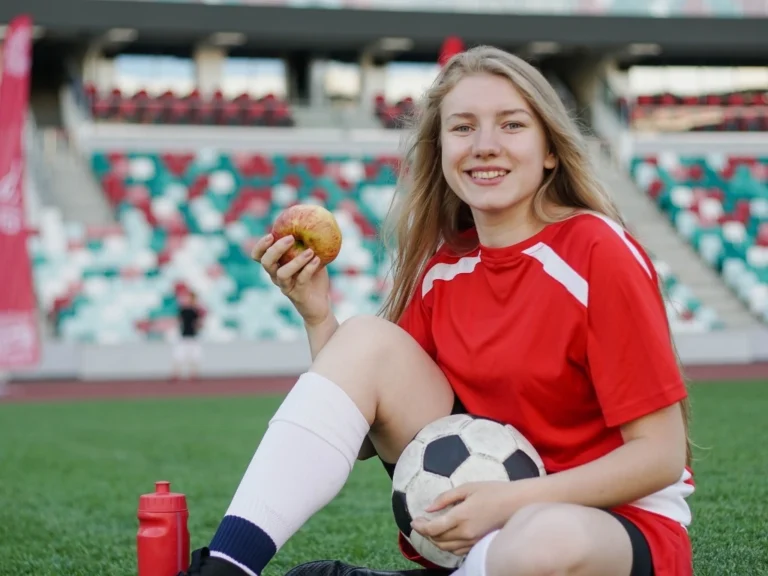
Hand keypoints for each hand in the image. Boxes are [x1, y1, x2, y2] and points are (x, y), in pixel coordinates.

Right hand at [251, 233, 330, 325]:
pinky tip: (318, 259)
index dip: (260, 245)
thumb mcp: (311, 258)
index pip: (258, 256)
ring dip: (296, 260)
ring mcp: (286, 286)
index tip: (271, 234)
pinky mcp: (297, 295)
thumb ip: (308, 244)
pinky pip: (301, 280)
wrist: (320, 304)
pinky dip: (309, 268)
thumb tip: (314, 222)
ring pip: (282, 273)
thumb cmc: (314, 278)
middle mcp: (276, 276)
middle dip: (275, 249)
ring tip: (310, 251)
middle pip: (266, 262)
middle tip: (290, 238)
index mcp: (275, 266)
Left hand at [410, 481, 525, 556]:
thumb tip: (428, 508)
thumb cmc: (493, 491)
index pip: (433, 529)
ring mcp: (473, 541)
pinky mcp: (479, 544)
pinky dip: (447, 545)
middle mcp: (465, 533)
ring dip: (434, 540)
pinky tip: (445, 535)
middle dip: (424, 533)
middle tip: (419, 523)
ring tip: (429, 529)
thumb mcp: (467, 488)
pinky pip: (457, 550)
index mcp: (461, 517)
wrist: (517, 503)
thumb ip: (445, 498)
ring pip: (446, 548)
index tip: (413, 520)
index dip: (420, 527)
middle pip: (437, 540)